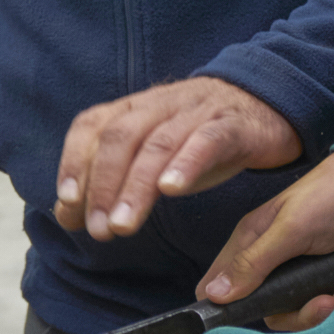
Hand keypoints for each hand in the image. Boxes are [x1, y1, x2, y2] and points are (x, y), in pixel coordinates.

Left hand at [55, 76, 299, 239]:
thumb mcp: (152, 158)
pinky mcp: (232, 125)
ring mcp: (197, 111)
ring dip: (136, 186)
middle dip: (103, 185)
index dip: (74, 161)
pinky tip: (172, 189)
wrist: (265, 106)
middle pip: (121, 137)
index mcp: (134, 108)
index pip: (92, 125)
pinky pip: (207, 140)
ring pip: (159, 143)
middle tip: (98, 229)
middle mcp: (160, 104)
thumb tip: (67, 216)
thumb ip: (110, 183)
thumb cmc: (198, 139)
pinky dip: (186, 162)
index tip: (67, 204)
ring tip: (123, 225)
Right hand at [198, 153, 333, 328]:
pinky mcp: (330, 277)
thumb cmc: (332, 194)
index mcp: (252, 244)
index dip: (233, 310)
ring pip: (308, 310)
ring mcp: (303, 272)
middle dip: (307, 312)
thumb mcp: (291, 228)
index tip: (269, 313)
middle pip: (274, 311)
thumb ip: (254, 262)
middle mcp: (273, 262)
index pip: (223, 289)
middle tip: (329, 298)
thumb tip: (213, 295)